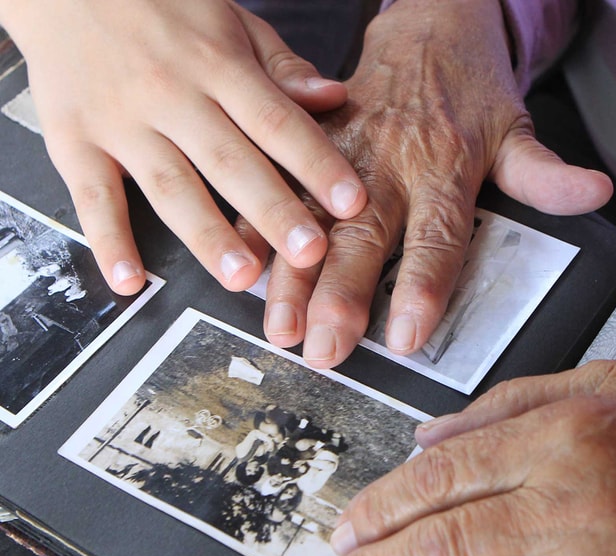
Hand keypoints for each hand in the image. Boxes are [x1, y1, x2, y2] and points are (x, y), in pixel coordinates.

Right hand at [0, 0, 365, 293]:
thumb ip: (281, 66)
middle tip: (309, 253)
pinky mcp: (75, 142)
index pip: (276, 121)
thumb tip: (333, 98)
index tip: (351, 202)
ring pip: (170, 187)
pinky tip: (130, 280)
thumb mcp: (229, 20)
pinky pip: (93, 197)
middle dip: (273, 211)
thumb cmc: (159, 5)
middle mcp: (172, 95)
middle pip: (230, 162)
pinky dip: (108, 241)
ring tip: (242, 277)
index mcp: (218, 64)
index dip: (316, 163)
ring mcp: (121, 121)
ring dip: (208, 236)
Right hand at [255, 0, 611, 366]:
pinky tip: (240, 263)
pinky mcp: (314, 143)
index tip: (403, 335)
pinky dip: (258, 225)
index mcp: (443, 167)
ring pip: (314, 219)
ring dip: (293, 275)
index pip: (437, 238)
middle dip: (341, 295)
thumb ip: (545, 173)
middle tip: (324, 346)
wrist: (428, 20)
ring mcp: (346, 154)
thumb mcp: (515, 128)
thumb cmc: (470, 87)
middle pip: (365, 236)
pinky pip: (281, 186)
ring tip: (278, 324)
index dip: (422, 288)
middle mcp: (389, 163)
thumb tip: (594, 196)